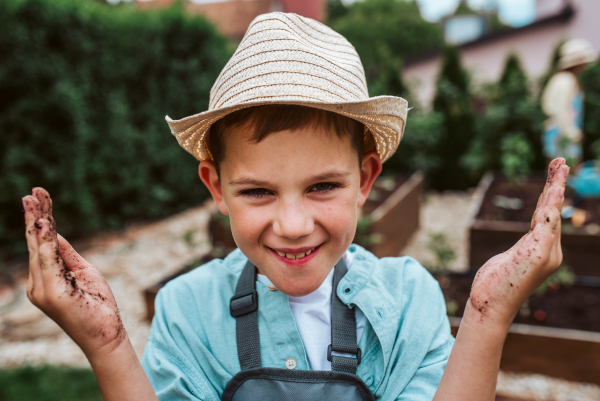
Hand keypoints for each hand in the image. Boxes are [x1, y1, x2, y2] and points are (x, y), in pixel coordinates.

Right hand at [22, 188, 124, 358]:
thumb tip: (53, 232)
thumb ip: (66, 254)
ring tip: (34, 199)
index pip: (41, 244)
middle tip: (33, 191)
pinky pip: (50, 261)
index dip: (40, 220)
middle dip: (36, 215)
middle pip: (36, 243)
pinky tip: (44, 224)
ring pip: (40, 248)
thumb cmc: (96, 305)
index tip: (40, 196)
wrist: (106, 335)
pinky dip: (46, 242)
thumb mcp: (84, 272)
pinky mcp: (53, 293)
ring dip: (38, 221)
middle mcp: (37, 284)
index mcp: (43, 279)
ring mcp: (43, 289)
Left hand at [467, 158, 568, 328]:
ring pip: (552, 212)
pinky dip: (552, 204)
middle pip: (553, 209)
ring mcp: (546, 252)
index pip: (547, 216)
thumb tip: (521, 247)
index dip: (550, 194)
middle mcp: (550, 250)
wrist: (490, 306)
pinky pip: (547, 223)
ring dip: (555, 186)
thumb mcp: (510, 261)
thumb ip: (522, 249)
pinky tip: (555, 188)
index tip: (553, 175)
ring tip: (559, 165)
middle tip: (560, 160)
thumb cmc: (495, 286)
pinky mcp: (538, 253)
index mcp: (544, 250)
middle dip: (556, 183)